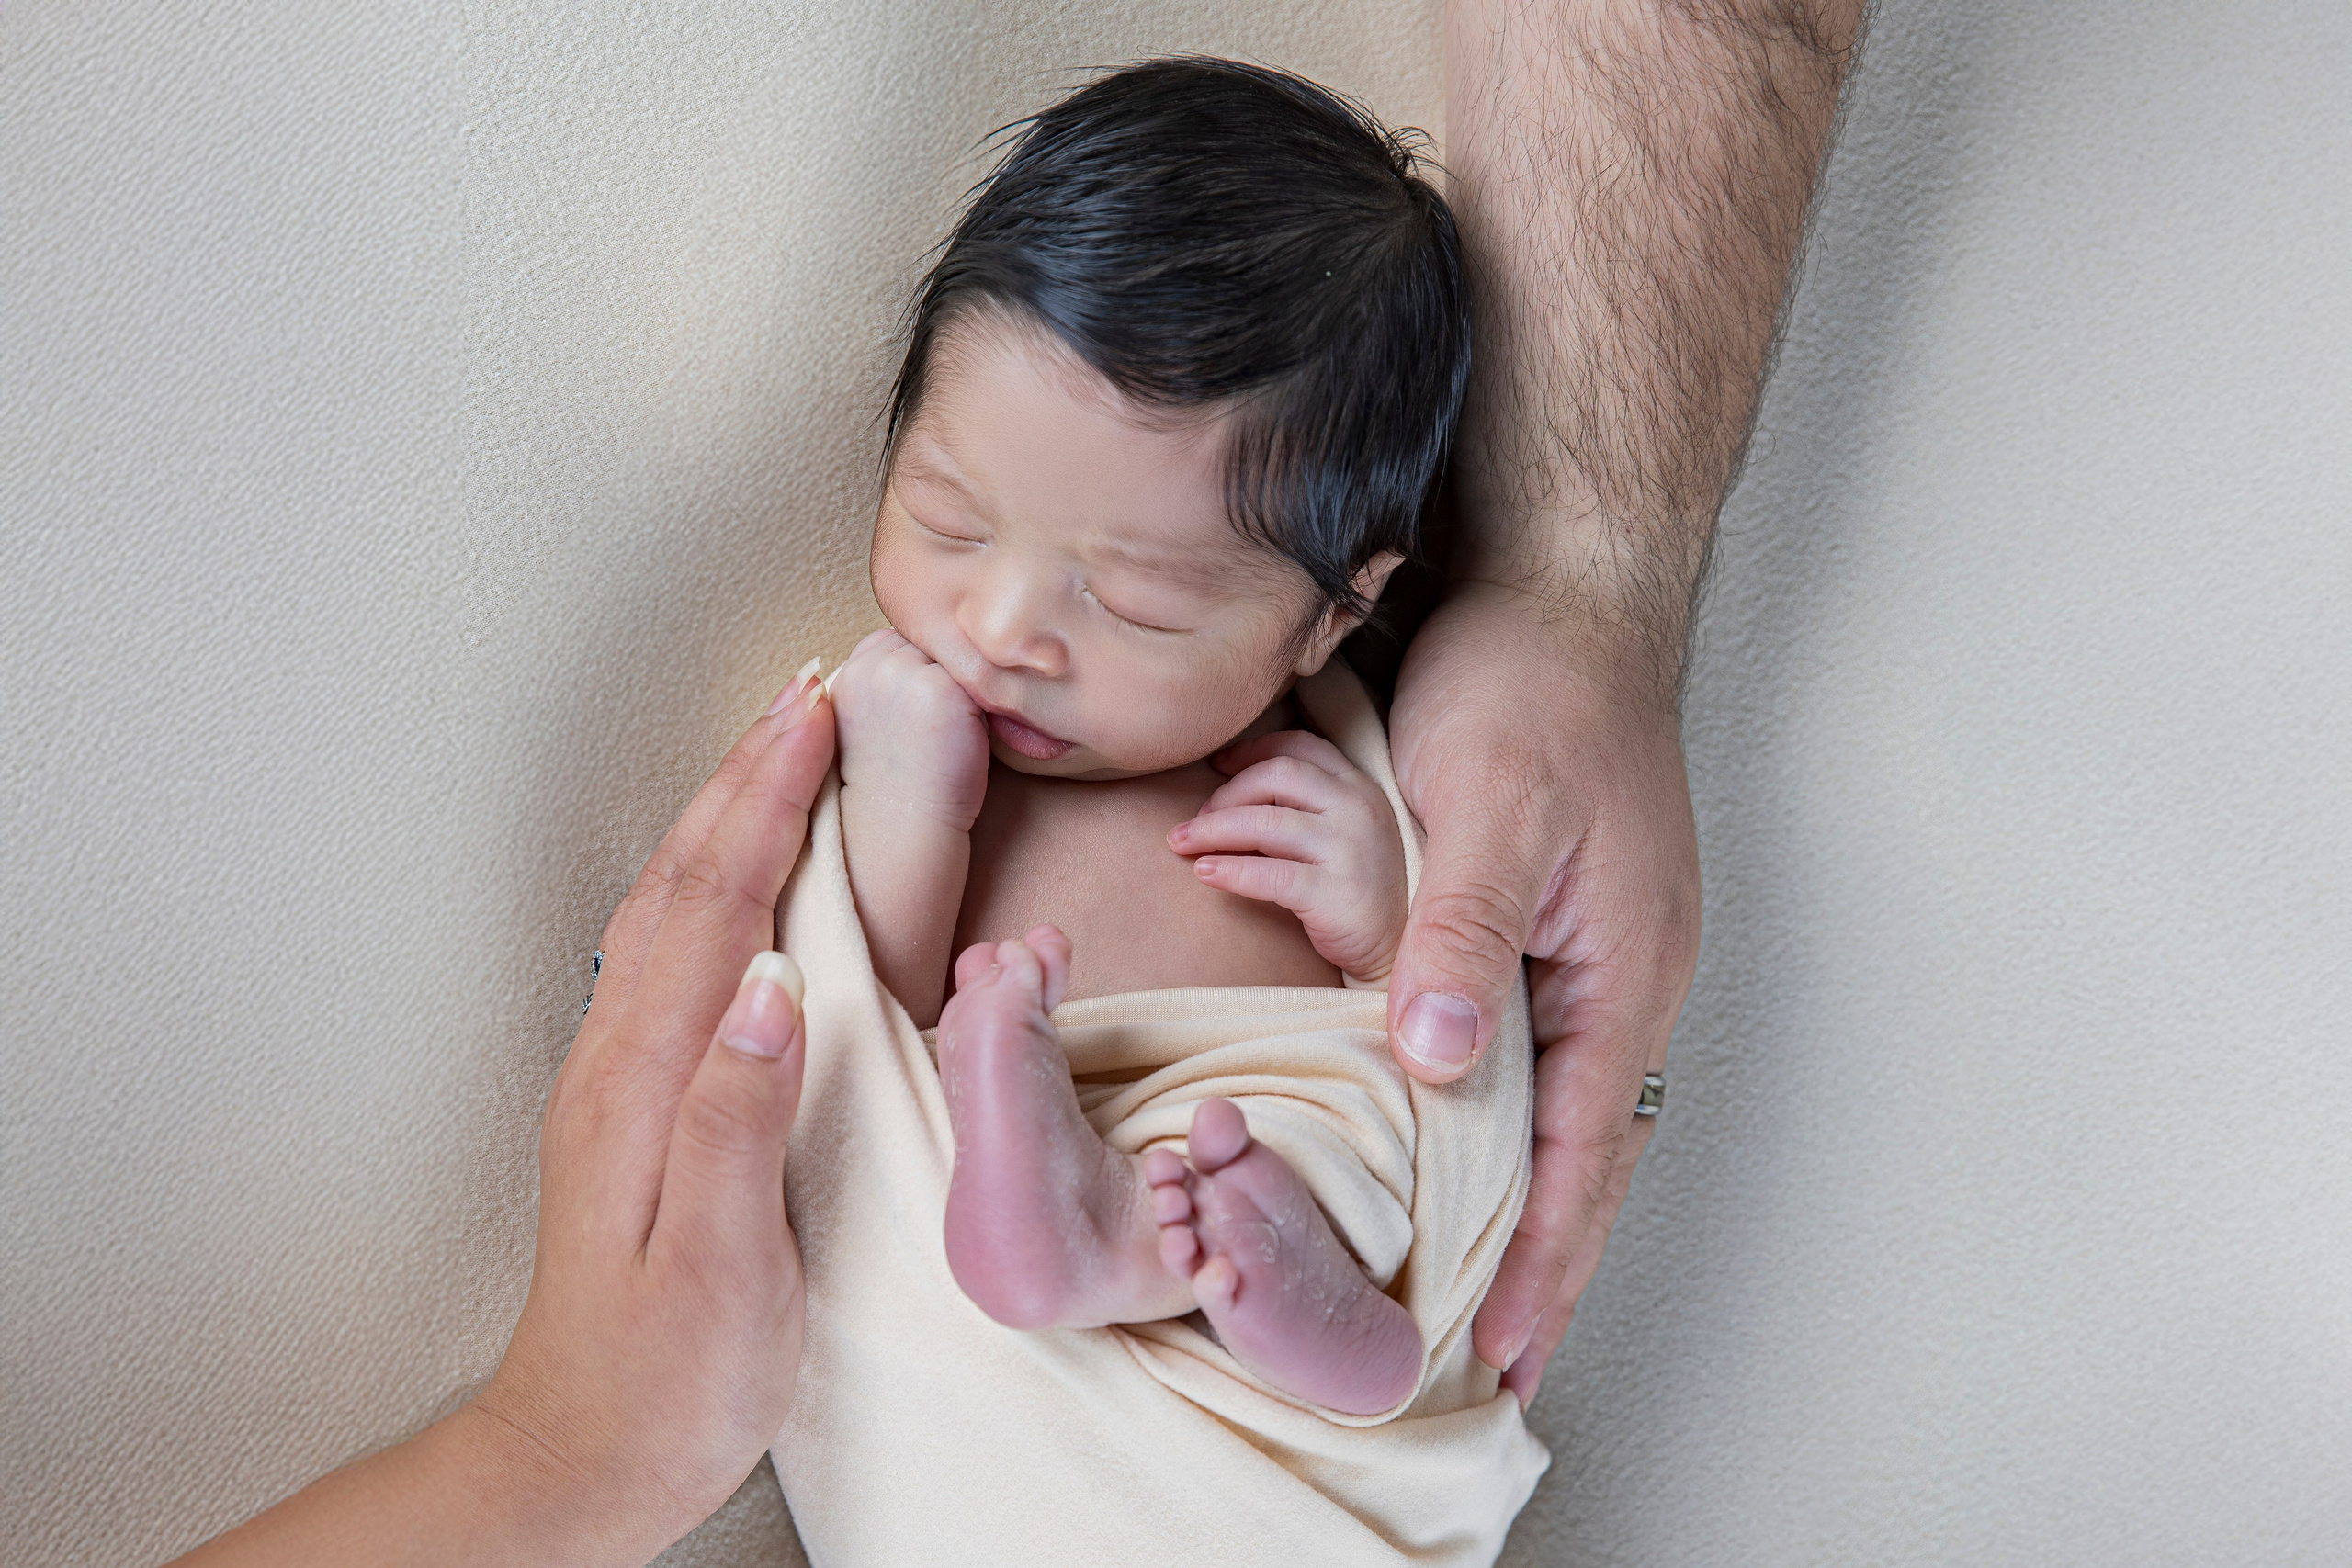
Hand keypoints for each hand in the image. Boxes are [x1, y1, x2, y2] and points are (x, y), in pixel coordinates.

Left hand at [170, 673, 836, 1566]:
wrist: (582, 1456)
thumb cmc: (665, 1378)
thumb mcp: (724, 1264)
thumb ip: (738, 1118)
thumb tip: (774, 987)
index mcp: (646, 1083)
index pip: (716, 906)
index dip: (766, 802)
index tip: (815, 717)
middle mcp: (616, 1060)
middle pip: (681, 882)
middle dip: (742, 775)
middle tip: (803, 694)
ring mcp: (617, 1078)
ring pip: (667, 908)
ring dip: (720, 815)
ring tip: (773, 752)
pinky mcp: (633, 1102)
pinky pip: (670, 952)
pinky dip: (711, 881)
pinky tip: (737, 881)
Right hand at [832, 626, 989, 832]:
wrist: (902, 825)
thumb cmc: (895, 780)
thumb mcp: (871, 719)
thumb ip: (886, 680)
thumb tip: (931, 653)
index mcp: (847, 671)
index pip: (898, 642)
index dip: (917, 675)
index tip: (918, 715)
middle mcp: (870, 665)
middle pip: (928, 644)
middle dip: (940, 675)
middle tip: (937, 726)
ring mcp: (903, 672)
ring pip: (954, 657)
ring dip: (962, 685)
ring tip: (951, 731)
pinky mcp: (939, 687)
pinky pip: (978, 677)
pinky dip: (982, 704)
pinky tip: (967, 736)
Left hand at [1168, 730, 1408, 982]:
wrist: (1393, 952)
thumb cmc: (1353, 891)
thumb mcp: (1339, 836)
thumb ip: (1301, 809)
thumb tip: (1225, 797)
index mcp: (1359, 788)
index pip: (1300, 747)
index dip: (1252, 751)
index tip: (1215, 765)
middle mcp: (1359, 809)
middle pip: (1276, 776)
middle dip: (1225, 793)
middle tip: (1195, 821)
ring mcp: (1351, 850)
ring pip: (1266, 822)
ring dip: (1212, 830)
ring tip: (1180, 843)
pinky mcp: (1337, 894)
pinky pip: (1271, 874)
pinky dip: (1230, 870)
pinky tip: (1204, 873)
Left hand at [1385, 582, 1698, 1405]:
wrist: (1566, 593)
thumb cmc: (1535, 687)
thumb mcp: (1489, 807)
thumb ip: (1463, 936)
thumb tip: (1437, 1062)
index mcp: (1621, 969)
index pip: (1581, 1149)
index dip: (1543, 1253)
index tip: (1506, 1347)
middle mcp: (1620, 976)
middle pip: (1586, 1149)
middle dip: (1543, 1254)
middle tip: (1494, 1352)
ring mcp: (1595, 952)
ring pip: (1561, 1105)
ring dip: (1523, 1193)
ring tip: (1479, 1279)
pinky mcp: (1559, 922)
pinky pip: (1538, 1048)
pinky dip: (1505, 1114)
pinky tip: (1465, 1139)